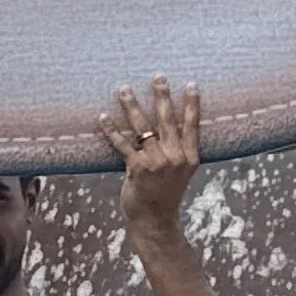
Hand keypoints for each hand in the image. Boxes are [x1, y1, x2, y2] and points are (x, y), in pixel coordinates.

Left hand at [96, 76, 202, 237]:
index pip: (192, 125)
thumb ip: (178, 151)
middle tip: (158, 76)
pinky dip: (111, 129)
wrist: (155, 220)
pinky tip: (103, 117)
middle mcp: (175, 158)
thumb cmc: (165, 194)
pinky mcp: (138, 169)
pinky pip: (123, 143)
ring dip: (132, 105)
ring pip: (143, 127)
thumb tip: (170, 127)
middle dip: (162, 96)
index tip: (192, 85)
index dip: (192, 105)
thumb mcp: (180, 173)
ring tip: (123, 89)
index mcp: (189, 158)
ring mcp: (157, 162)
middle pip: (168, 120)